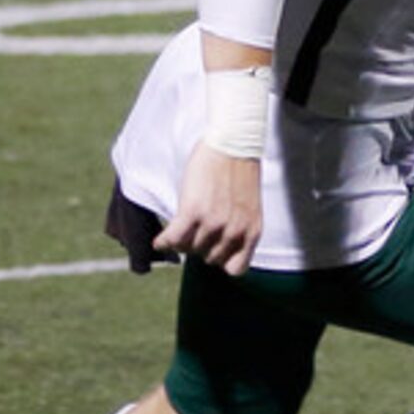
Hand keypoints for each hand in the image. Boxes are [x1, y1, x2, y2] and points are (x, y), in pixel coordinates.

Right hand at [154, 144, 263, 275]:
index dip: (221, 261)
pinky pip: (172, 239)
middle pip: (207, 258)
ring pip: (189, 249)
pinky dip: (163, 242)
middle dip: (200, 247)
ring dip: (181, 241)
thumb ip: (237, 228)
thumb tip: (214, 248)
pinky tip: (160, 239)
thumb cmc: (238, 173)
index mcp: (253, 232)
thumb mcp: (247, 207)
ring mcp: (215, 223)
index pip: (235, 269)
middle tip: (194, 230)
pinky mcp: (194, 211)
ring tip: (180, 227)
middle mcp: (235, 231)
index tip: (212, 250)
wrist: (234, 143)